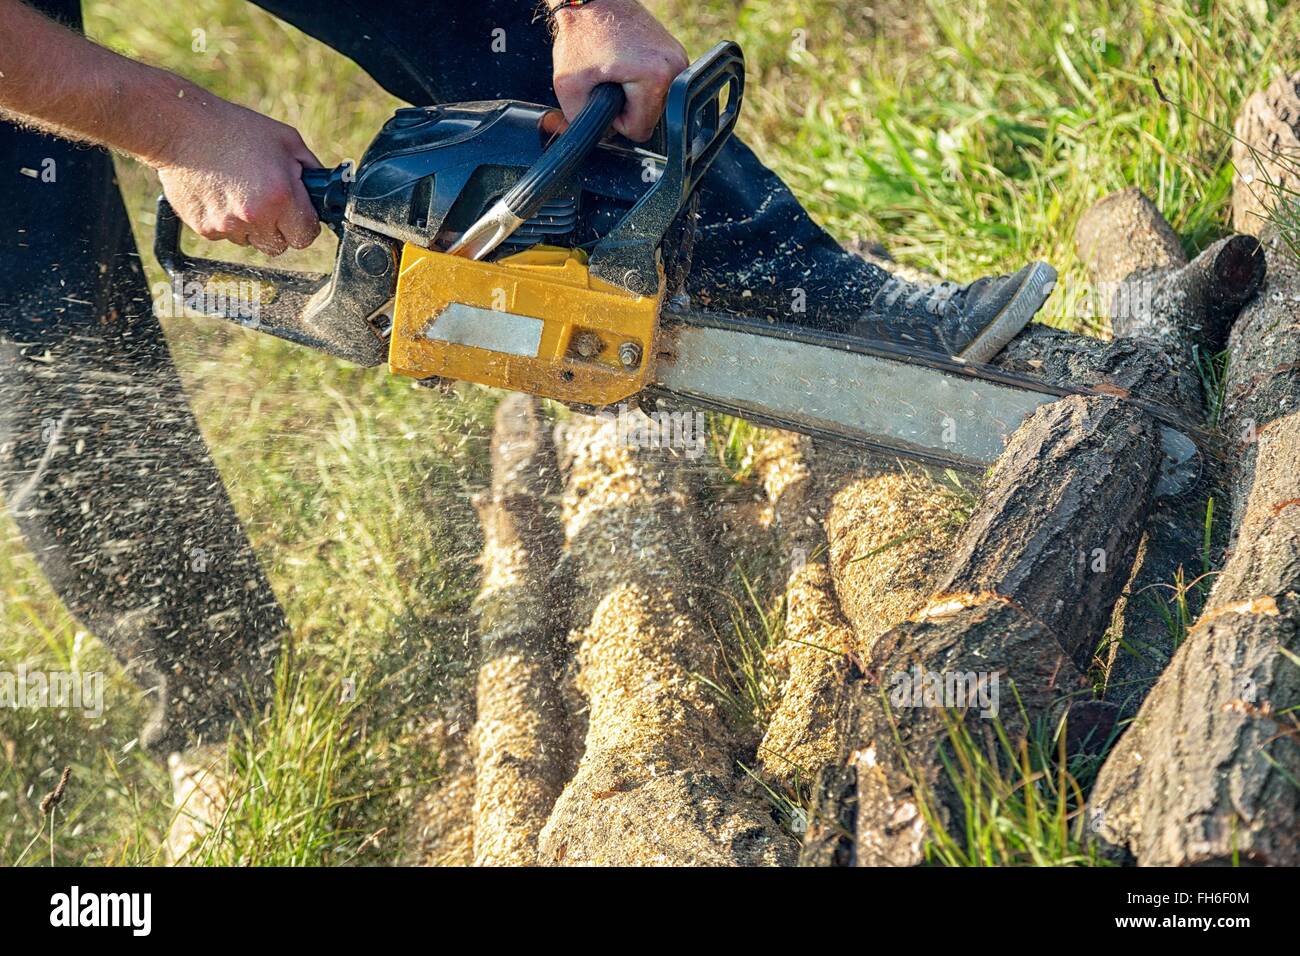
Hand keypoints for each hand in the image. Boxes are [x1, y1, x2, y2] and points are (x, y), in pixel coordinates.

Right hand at [153, 97, 321, 256]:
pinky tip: (221, 193)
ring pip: (252, 242)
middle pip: (280, 245)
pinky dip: (227, 221)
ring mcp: (228, 225)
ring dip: (252, 226)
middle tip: (269, 201)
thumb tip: (325, 190)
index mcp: (281, 196)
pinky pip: (226, 235)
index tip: (298, 214)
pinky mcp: (204, 228)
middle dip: (280, 227)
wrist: (181, 128)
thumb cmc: (234, 129)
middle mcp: (255, 216)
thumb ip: (311, 170)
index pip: (306, 236)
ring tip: (241, 192)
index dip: (304, 224)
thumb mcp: (286, 141)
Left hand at [550, 0, 688, 141]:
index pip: (640, 131)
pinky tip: (627, 65)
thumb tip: (592, 141)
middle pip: (651, 119)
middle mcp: (676, 68)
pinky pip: (660, 87)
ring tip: (617, 71)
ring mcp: (680, 59)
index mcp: (656, 78)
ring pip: (656, 104)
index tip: (605, 95)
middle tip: (609, 81)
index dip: (617, 121)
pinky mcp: (676, 54)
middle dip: (627, 108)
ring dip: (634, 96)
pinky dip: (641, 83)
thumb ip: (580, 121)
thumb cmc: (582, 34)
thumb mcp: (569, 85)